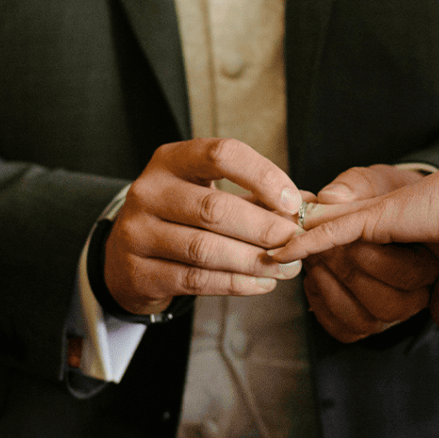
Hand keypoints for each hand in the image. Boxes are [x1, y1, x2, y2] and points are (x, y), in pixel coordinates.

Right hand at [104, 138, 303, 314]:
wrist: (127, 256)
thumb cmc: (181, 217)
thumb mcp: (209, 191)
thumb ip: (255, 195)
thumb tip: (311, 204)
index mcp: (171, 160)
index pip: (221, 154)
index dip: (262, 176)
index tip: (293, 201)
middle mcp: (148, 191)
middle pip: (214, 207)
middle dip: (263, 227)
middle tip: (295, 240)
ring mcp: (137, 233)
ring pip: (205, 248)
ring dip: (253, 260)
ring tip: (285, 267)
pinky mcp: (138, 272)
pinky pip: (195, 280)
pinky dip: (235, 283)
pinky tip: (261, 283)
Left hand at [271, 150, 438, 329]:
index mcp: (396, 234)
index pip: (348, 246)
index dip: (322, 259)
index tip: (302, 272)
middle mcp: (379, 222)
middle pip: (328, 247)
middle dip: (306, 262)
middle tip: (276, 262)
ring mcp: (375, 219)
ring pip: (326, 244)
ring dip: (306, 259)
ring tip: (276, 262)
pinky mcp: (375, 219)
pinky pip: (331, 234)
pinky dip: (304, 244)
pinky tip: (280, 253)